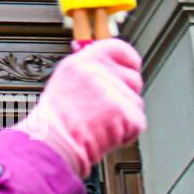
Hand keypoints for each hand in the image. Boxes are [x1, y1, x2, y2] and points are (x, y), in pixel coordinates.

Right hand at [17, 40, 144, 177]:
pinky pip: (137, 122)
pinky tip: (107, 132)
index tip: (129, 68)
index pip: (120, 49)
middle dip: (126, 94)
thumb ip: (90, 70)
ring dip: (124, 116)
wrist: (55, 144)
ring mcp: (113, 93)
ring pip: (136, 103)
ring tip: (100, 121)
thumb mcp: (66, 80)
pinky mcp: (126, 114)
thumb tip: (107, 66)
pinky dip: (127, 132)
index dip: (128, 61)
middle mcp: (98, 73)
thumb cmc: (56, 119)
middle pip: (133, 78)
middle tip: (106, 106)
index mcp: (82, 61)